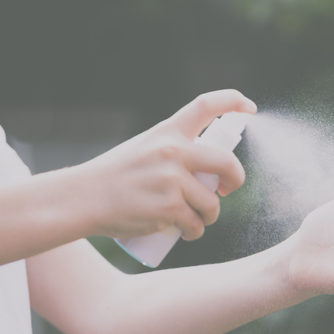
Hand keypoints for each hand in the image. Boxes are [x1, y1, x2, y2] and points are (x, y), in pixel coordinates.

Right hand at [79, 90, 256, 239]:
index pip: (205, 105)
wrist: (83, 198)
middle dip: (236, 179)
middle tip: (228, 189)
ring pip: (212, 203)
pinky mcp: (170, 207)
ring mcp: (172, 179)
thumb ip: (174, 150)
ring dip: (208, 216)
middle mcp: (173, 151)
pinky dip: (194, 232)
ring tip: (193, 219)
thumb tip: (211, 167)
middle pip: (227, 162)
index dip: (233, 101)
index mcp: (168, 131)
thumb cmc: (116, 176)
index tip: (250, 107)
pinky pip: (197, 224)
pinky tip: (185, 232)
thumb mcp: (145, 148)